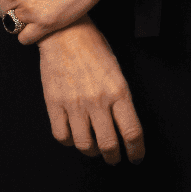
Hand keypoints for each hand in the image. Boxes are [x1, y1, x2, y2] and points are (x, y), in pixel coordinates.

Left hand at [0, 0, 114, 44]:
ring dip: (18, 20)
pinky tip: (38, 26)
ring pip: (10, 24)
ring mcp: (30, 10)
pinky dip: (28, 34)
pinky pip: (24, 38)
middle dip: (10, 6)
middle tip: (26, 2)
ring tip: (33, 13)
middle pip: (0, 9)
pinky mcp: (45, 24)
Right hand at [38, 20, 144, 164]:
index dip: (136, 150)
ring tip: (95, 149)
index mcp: (118, 91)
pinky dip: (70, 142)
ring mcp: (74, 104)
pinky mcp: (54, 104)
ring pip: (85, 145)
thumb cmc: (94, 48)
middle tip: (115, 158)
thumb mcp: (117, 71)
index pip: (132, 132)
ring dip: (92, 152)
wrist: (65, 33)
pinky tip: (74, 137)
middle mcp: (97, 101)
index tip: (136, 157)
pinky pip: (62, 136)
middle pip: (109, 144)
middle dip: (114, 157)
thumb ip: (121, 99)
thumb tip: (123, 125)